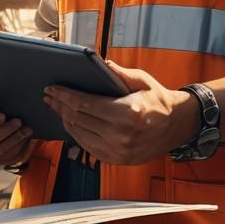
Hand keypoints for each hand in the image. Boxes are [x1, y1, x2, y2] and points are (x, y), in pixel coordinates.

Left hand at [42, 61, 199, 165]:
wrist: (175, 126)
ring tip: (56, 108)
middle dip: (60, 106)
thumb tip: (100, 63)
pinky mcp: (117, 160)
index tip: (53, 89)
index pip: (85, 104)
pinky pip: (89, 147)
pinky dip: (76, 135)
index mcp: (127, 113)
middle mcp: (121, 135)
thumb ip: (119, 73)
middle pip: (79, 119)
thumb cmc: (158, 100)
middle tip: (49, 96)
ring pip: (80, 135)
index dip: (65, 96)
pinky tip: (71, 123)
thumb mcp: (142, 81)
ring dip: (65, 120)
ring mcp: (119, 151)